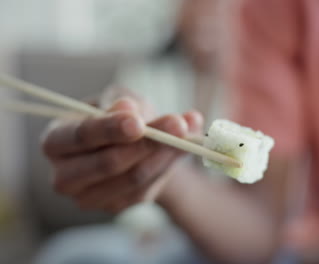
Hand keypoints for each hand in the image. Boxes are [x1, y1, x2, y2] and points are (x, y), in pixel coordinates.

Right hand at [41, 96, 202, 212]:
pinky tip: (186, 144)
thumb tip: (128, 108)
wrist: (132, 145)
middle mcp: (64, 175)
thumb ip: (123, 101)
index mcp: (55, 140)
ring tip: (188, 127)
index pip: (80, 136)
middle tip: (178, 124)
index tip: (138, 122)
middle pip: (108, 163)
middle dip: (147, 142)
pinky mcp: (116, 207)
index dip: (110, 129)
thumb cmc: (118, 115)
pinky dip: (170, 163)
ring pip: (134, 177)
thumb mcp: (119, 98)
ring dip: (166, 152)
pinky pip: (148, 187)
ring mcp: (89, 197)